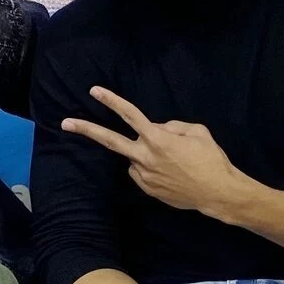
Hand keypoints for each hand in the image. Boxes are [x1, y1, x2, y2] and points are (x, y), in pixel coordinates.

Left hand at [62, 87, 248, 217]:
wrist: (217, 192)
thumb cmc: (210, 159)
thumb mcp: (196, 131)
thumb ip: (171, 126)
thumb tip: (158, 130)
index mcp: (157, 138)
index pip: (129, 114)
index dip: (111, 101)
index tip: (95, 91)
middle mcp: (145, 156)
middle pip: (110, 141)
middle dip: (87, 130)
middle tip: (66, 123)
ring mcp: (144, 176)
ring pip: (135, 158)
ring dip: (145, 155)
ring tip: (173, 163)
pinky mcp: (147, 189)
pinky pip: (142, 173)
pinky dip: (151, 169)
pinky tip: (171, 174)